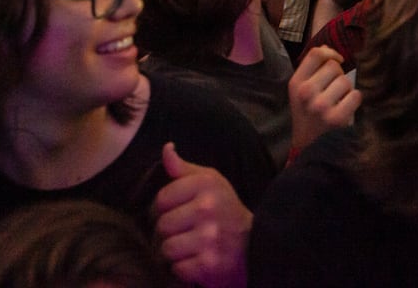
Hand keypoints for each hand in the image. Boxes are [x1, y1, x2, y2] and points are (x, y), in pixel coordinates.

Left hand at [153, 143, 250, 287]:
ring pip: (167, 248)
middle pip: (162, 225)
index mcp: (206, 184)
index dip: (163, 209)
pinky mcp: (210, 265)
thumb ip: (183, 168)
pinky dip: (184, 269)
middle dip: (169, 232)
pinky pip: (178, 269)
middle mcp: (208, 208)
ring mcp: (209, 238)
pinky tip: (196, 261)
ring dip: (175, 252)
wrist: (256, 244)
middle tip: (183, 233)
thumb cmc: (226, 210)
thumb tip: (166, 148)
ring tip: (188, 247)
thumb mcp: (210, 182)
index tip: (176, 213)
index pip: (161, 199)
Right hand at [289, 47, 360, 150]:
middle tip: (333, 90)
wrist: (308, 145)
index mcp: (296, 83)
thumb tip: (329, 50)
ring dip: (347, 90)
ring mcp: (321, 106)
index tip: (337, 60)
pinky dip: (354, 100)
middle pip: (334, 66)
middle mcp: (306, 92)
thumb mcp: (300, 90)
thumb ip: (312, 69)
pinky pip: (356, 95)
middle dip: (338, 75)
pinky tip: (346, 108)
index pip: (316, 54)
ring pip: (346, 81)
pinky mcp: (336, 118)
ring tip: (338, 101)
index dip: (331, 53)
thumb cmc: (307, 112)